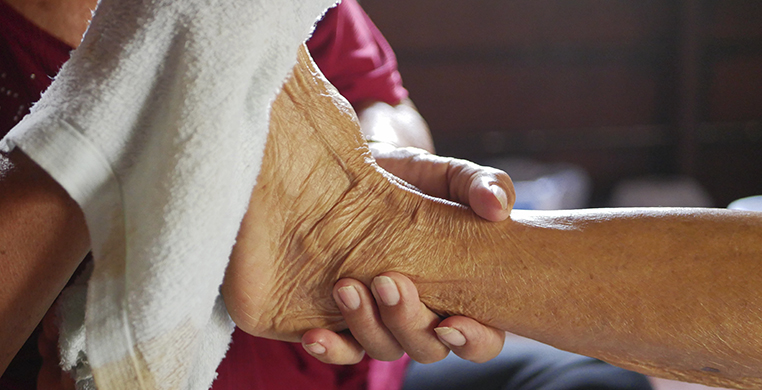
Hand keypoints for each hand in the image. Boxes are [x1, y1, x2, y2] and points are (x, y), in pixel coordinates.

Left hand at [301, 144, 513, 364]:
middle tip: (387, 281)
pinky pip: (343, 348)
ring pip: (384, 348)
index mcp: (466, 293)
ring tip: (346, 286)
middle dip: (408, 323)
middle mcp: (427, 314)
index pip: (482, 338)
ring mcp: (386, 318)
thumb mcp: (453, 176)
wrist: (366, 168)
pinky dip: (331, 348)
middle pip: (427, 348)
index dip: (473, 340)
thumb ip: (483, 185)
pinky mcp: (348, 315)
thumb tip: (498, 207)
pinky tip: (314, 333)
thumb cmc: (419, 177)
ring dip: (366, 326)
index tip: (451, 322)